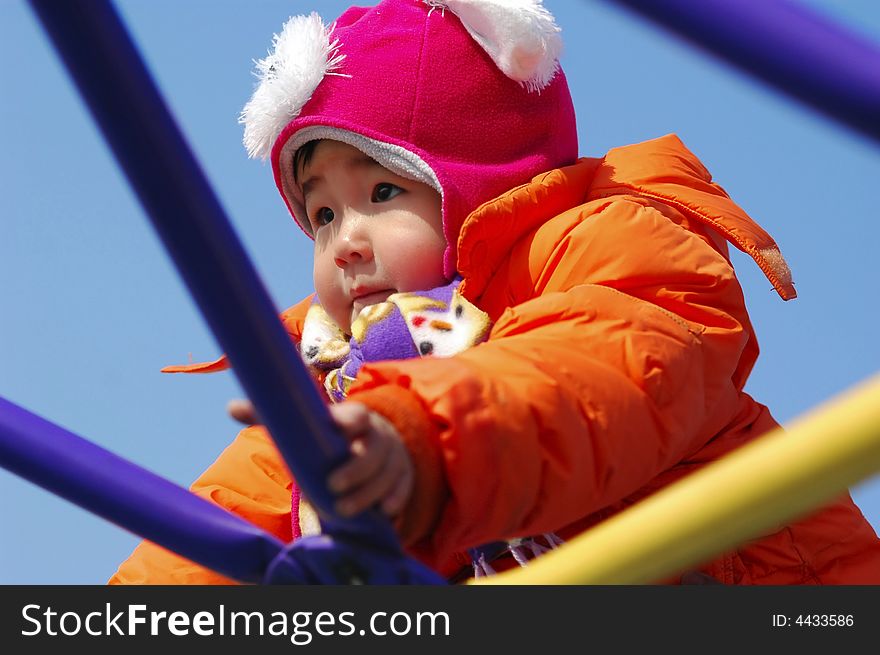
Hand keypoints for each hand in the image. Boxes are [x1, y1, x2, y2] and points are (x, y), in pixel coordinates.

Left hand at [227, 399, 413, 517]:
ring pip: (387, 474)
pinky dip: (395, 501)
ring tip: (342, 511)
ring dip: (367, 493)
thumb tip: (231, 408)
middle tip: (332, 486)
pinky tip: (383, 514)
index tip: (338, 428)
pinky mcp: (402, 477)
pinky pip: (403, 489)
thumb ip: (272, 418)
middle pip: (374, 451)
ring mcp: (393, 457)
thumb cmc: (330, 435)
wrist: (372, 441)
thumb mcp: (305, 426)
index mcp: (354, 418)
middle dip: (356, 470)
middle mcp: (377, 436)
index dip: (350, 420)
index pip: (357, 415)